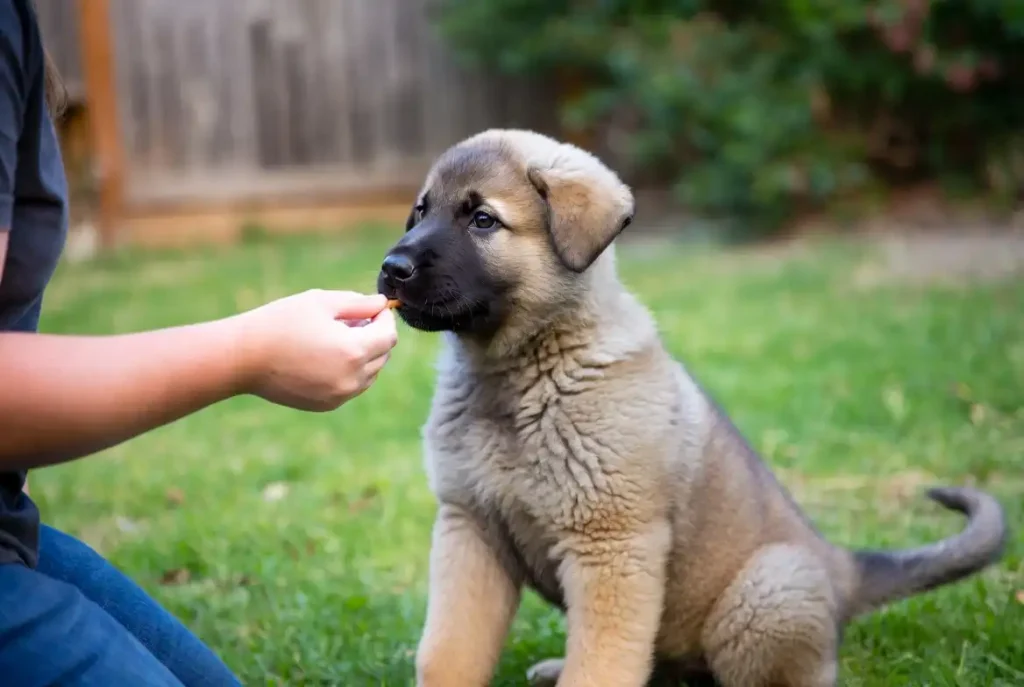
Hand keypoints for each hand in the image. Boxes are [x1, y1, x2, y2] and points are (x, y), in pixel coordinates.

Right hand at [235, 289, 397, 410]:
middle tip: (353, 320)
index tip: (373, 308)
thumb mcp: (321, 302)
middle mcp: (352, 378)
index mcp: (353, 351)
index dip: (385, 318)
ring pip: (370, 373)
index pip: (389, 335)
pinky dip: (350, 371)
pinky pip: (352, 387)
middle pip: (383, 355)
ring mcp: (340, 395)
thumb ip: (358, 303)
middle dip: (375, 335)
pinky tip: (326, 356)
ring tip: (336, 337)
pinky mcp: (327, 405)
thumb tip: (381, 304)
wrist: (244, 358)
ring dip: (364, 354)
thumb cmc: (280, 323)